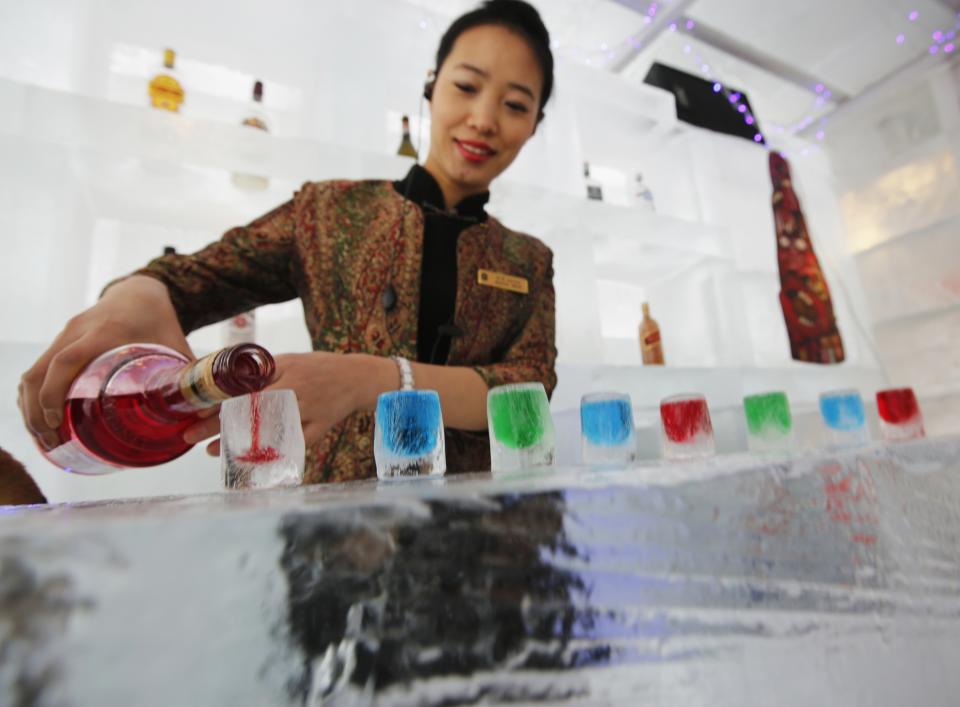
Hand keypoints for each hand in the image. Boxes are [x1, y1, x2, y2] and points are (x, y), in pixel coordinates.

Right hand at [18, 276, 191, 450]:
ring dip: (31, 405)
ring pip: (33, 371)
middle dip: (36, 410)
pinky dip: (33, 394)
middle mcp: (78, 331)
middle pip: (40, 371)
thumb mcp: (175, 345)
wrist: (141, 290)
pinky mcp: (61, 340)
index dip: (54, 391)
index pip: (67, 360)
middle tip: (50, 441)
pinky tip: (42, 418)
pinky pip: (37, 368)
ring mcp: (66, 334)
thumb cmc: (160, 320)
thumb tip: (203, 415)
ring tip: (44, 437)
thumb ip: (186, 377)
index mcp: (105, 332)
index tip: (56, 422)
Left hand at [186, 352, 395, 454]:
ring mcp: (303, 413)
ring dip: (235, 443)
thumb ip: (262, 370)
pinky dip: (269, 454)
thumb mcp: (289, 359)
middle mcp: (292, 393)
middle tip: (189, 436)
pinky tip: (248, 460)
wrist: (356, 378)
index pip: (242, 389)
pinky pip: (289, 445)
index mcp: (283, 373)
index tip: (193, 412)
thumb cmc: (319, 367)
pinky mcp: (314, 430)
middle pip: (246, 413)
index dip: (215, 402)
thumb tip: (227, 377)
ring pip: (264, 433)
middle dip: (214, 426)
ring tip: (212, 451)